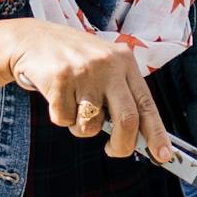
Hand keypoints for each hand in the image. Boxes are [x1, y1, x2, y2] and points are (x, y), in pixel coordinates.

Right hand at [0, 19, 172, 160]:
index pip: (147, 104)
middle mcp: (108, 65)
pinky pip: (64, 119)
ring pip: (91, 126)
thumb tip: (138, 138)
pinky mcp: (59, 80)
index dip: (157, 134)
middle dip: (122, 145)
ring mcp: (84, 72)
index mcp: (125, 62)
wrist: (33, 39)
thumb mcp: (104, 67)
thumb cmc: (74, 60)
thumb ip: (121, 96)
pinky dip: (60, 116)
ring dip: (81, 127)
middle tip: (114, 151)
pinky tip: (56, 95)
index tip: (164, 157)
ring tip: (74, 105)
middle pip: (127, 119)